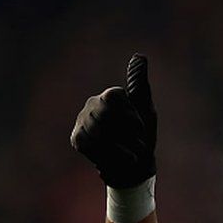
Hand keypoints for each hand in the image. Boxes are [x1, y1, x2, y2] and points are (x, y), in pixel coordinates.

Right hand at [71, 54, 156, 188]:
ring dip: (122, 148)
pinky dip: (109, 155)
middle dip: (128, 135)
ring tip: (132, 155)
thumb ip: (139, 83)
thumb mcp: (145, 108)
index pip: (114, 98)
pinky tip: (117, 159)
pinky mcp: (77, 139)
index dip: (131, 117)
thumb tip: (139, 56)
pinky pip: (91, 145)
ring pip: (99, 132)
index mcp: (111, 95)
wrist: (135, 166)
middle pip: (106, 116)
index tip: (140, 128)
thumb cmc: (143, 135)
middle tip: (139, 145)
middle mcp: (92, 104)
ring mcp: (82, 121)